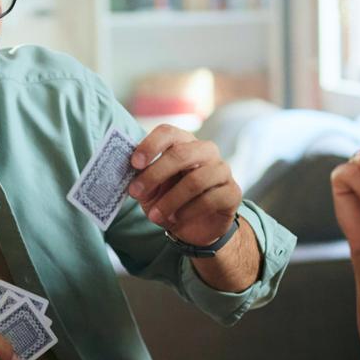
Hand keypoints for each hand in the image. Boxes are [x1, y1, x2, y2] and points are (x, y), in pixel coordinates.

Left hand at [127, 124, 241, 245]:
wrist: (195, 227)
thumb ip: (142, 178)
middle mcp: (206, 151)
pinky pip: (210, 199)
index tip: (134, 164)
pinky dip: (188, 212)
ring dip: (170, 200)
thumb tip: (126, 171)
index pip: (168, 132)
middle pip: (182, 153)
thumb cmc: (170, 200)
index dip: (150, 145)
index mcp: (184, 143)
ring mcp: (222, 170)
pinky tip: (175, 220)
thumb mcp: (151, 190)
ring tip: (155, 216)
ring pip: (196, 180)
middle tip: (136, 192)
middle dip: (155, 174)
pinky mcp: (232, 192)